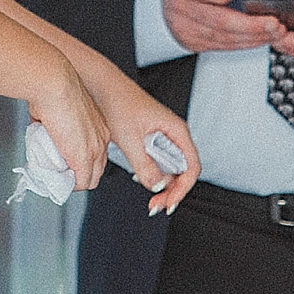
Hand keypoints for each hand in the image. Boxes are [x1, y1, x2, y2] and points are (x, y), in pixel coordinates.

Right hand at [27, 59, 109, 192]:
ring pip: (90, 179)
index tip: (65, 164)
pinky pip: (80, 182)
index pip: (96, 153)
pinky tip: (55, 181)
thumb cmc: (53, 87)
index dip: (81, 164)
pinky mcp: (83, 157)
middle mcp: (101, 137)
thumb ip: (54, 121)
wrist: (54, 83)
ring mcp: (94, 148)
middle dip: (78, 176)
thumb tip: (41, 126)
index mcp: (98, 124)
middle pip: (97, 170)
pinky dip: (68, 185)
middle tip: (59, 175)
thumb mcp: (57, 107)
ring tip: (55, 179)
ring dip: (72, 182)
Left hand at [90, 73, 201, 216]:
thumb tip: (158, 187)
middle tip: (156, 206)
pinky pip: (160, 162)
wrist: (102, 87)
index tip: (169, 203)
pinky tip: (141, 181)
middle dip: (172, 191)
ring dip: (163, 186)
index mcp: (176, 130)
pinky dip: (154, 176)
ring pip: (171, 168)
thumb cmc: (117, 104)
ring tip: (151, 200)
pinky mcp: (152, 139)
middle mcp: (173, 134)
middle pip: (183, 171)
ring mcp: (163, 136)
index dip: (182, 189)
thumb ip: (145, 166)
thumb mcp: (130, 139)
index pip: (191, 167)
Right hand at [161, 0, 286, 52]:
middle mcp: (181, 8)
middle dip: (250, 24)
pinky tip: (261, 38)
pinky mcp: (194, 43)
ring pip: (224, 37)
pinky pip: (224, 46)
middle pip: (218, 20)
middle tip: (273, 23)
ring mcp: (187, 29)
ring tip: (275, 32)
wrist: (163, 1)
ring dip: (253, 37)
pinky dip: (246, 43)